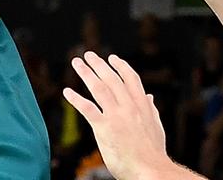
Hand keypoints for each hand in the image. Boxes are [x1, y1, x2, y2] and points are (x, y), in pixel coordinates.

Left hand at [64, 52, 170, 179]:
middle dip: (99, 64)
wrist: (150, 170)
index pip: (130, 79)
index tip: (112, 57)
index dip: (120, 66)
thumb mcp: (156, 127)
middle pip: (111, 78)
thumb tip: (150, 97)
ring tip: (77, 63)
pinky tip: (67, 92)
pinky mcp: (104, 128)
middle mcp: (129, 106)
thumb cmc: (153, 153)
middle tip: (88, 55)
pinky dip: (76, 99)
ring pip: (99, 88)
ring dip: (86, 73)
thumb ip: (151, 110)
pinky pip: (87, 109)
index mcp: (142, 105)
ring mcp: (116, 116)